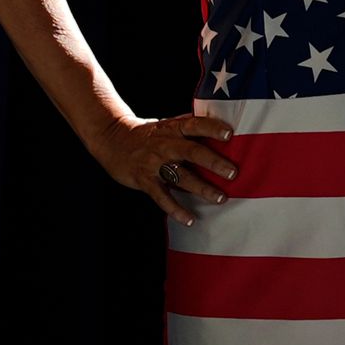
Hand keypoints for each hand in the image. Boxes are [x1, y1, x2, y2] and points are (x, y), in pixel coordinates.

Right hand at [102, 110, 237, 221]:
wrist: (111, 138)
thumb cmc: (148, 133)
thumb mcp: (168, 124)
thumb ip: (190, 127)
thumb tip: (222, 124)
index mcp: (173, 128)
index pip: (195, 125)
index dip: (211, 128)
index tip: (229, 134)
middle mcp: (165, 144)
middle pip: (191, 152)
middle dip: (213, 162)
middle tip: (232, 173)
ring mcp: (154, 163)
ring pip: (180, 176)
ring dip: (201, 188)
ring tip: (220, 198)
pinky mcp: (144, 179)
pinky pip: (162, 197)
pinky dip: (176, 209)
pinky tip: (190, 220)